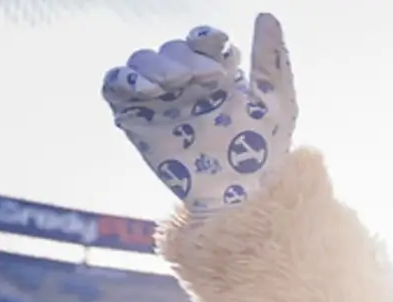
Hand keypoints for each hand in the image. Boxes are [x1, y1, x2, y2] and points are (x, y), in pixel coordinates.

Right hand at [101, 14, 296, 214]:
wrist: (240, 192)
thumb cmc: (263, 151)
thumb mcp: (277, 101)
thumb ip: (270, 59)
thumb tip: (266, 15)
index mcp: (217, 74)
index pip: (202, 41)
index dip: (206, 39)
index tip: (220, 49)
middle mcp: (185, 83)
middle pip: (170, 50)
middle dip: (185, 57)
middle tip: (204, 78)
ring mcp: (159, 99)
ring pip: (142, 61)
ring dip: (156, 65)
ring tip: (176, 83)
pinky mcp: (135, 117)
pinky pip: (114, 85)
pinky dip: (123, 77)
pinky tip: (146, 88)